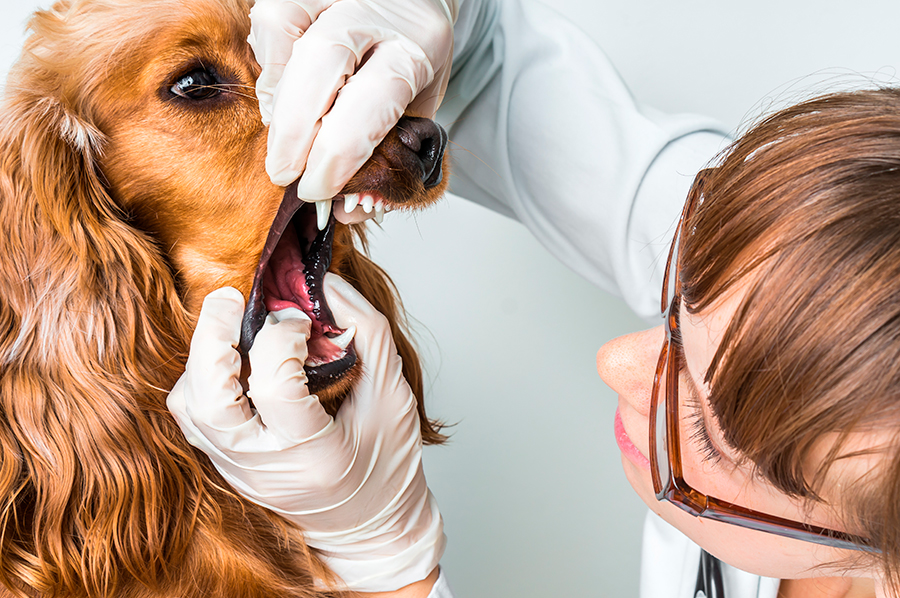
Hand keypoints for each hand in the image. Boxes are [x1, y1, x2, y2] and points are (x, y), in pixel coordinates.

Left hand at [166, 274, 444, 591]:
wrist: (371, 528)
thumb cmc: (389, 464)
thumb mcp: (395, 396)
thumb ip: (368, 334)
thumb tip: (329, 285)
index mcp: (313, 453)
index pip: (276, 387)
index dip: (283, 336)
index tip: (303, 317)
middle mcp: (265, 466)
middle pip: (208, 401)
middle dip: (209, 339)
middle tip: (229, 300)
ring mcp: (239, 471)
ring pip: (189, 409)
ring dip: (202, 360)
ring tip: (232, 330)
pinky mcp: (227, 468)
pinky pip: (194, 418)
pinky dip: (202, 380)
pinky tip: (232, 361)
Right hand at [248, 0, 457, 199]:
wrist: (417, 6)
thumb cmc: (412, 64)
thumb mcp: (417, 114)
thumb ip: (385, 163)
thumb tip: (347, 211)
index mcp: (417, 51)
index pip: (373, 104)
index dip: (337, 154)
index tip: (317, 190)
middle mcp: (378, 13)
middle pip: (324, 61)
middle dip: (296, 129)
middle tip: (285, 174)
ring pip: (287, 29)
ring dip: (275, 96)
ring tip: (282, 137)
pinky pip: (271, 16)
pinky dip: (267, 62)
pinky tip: (278, 93)